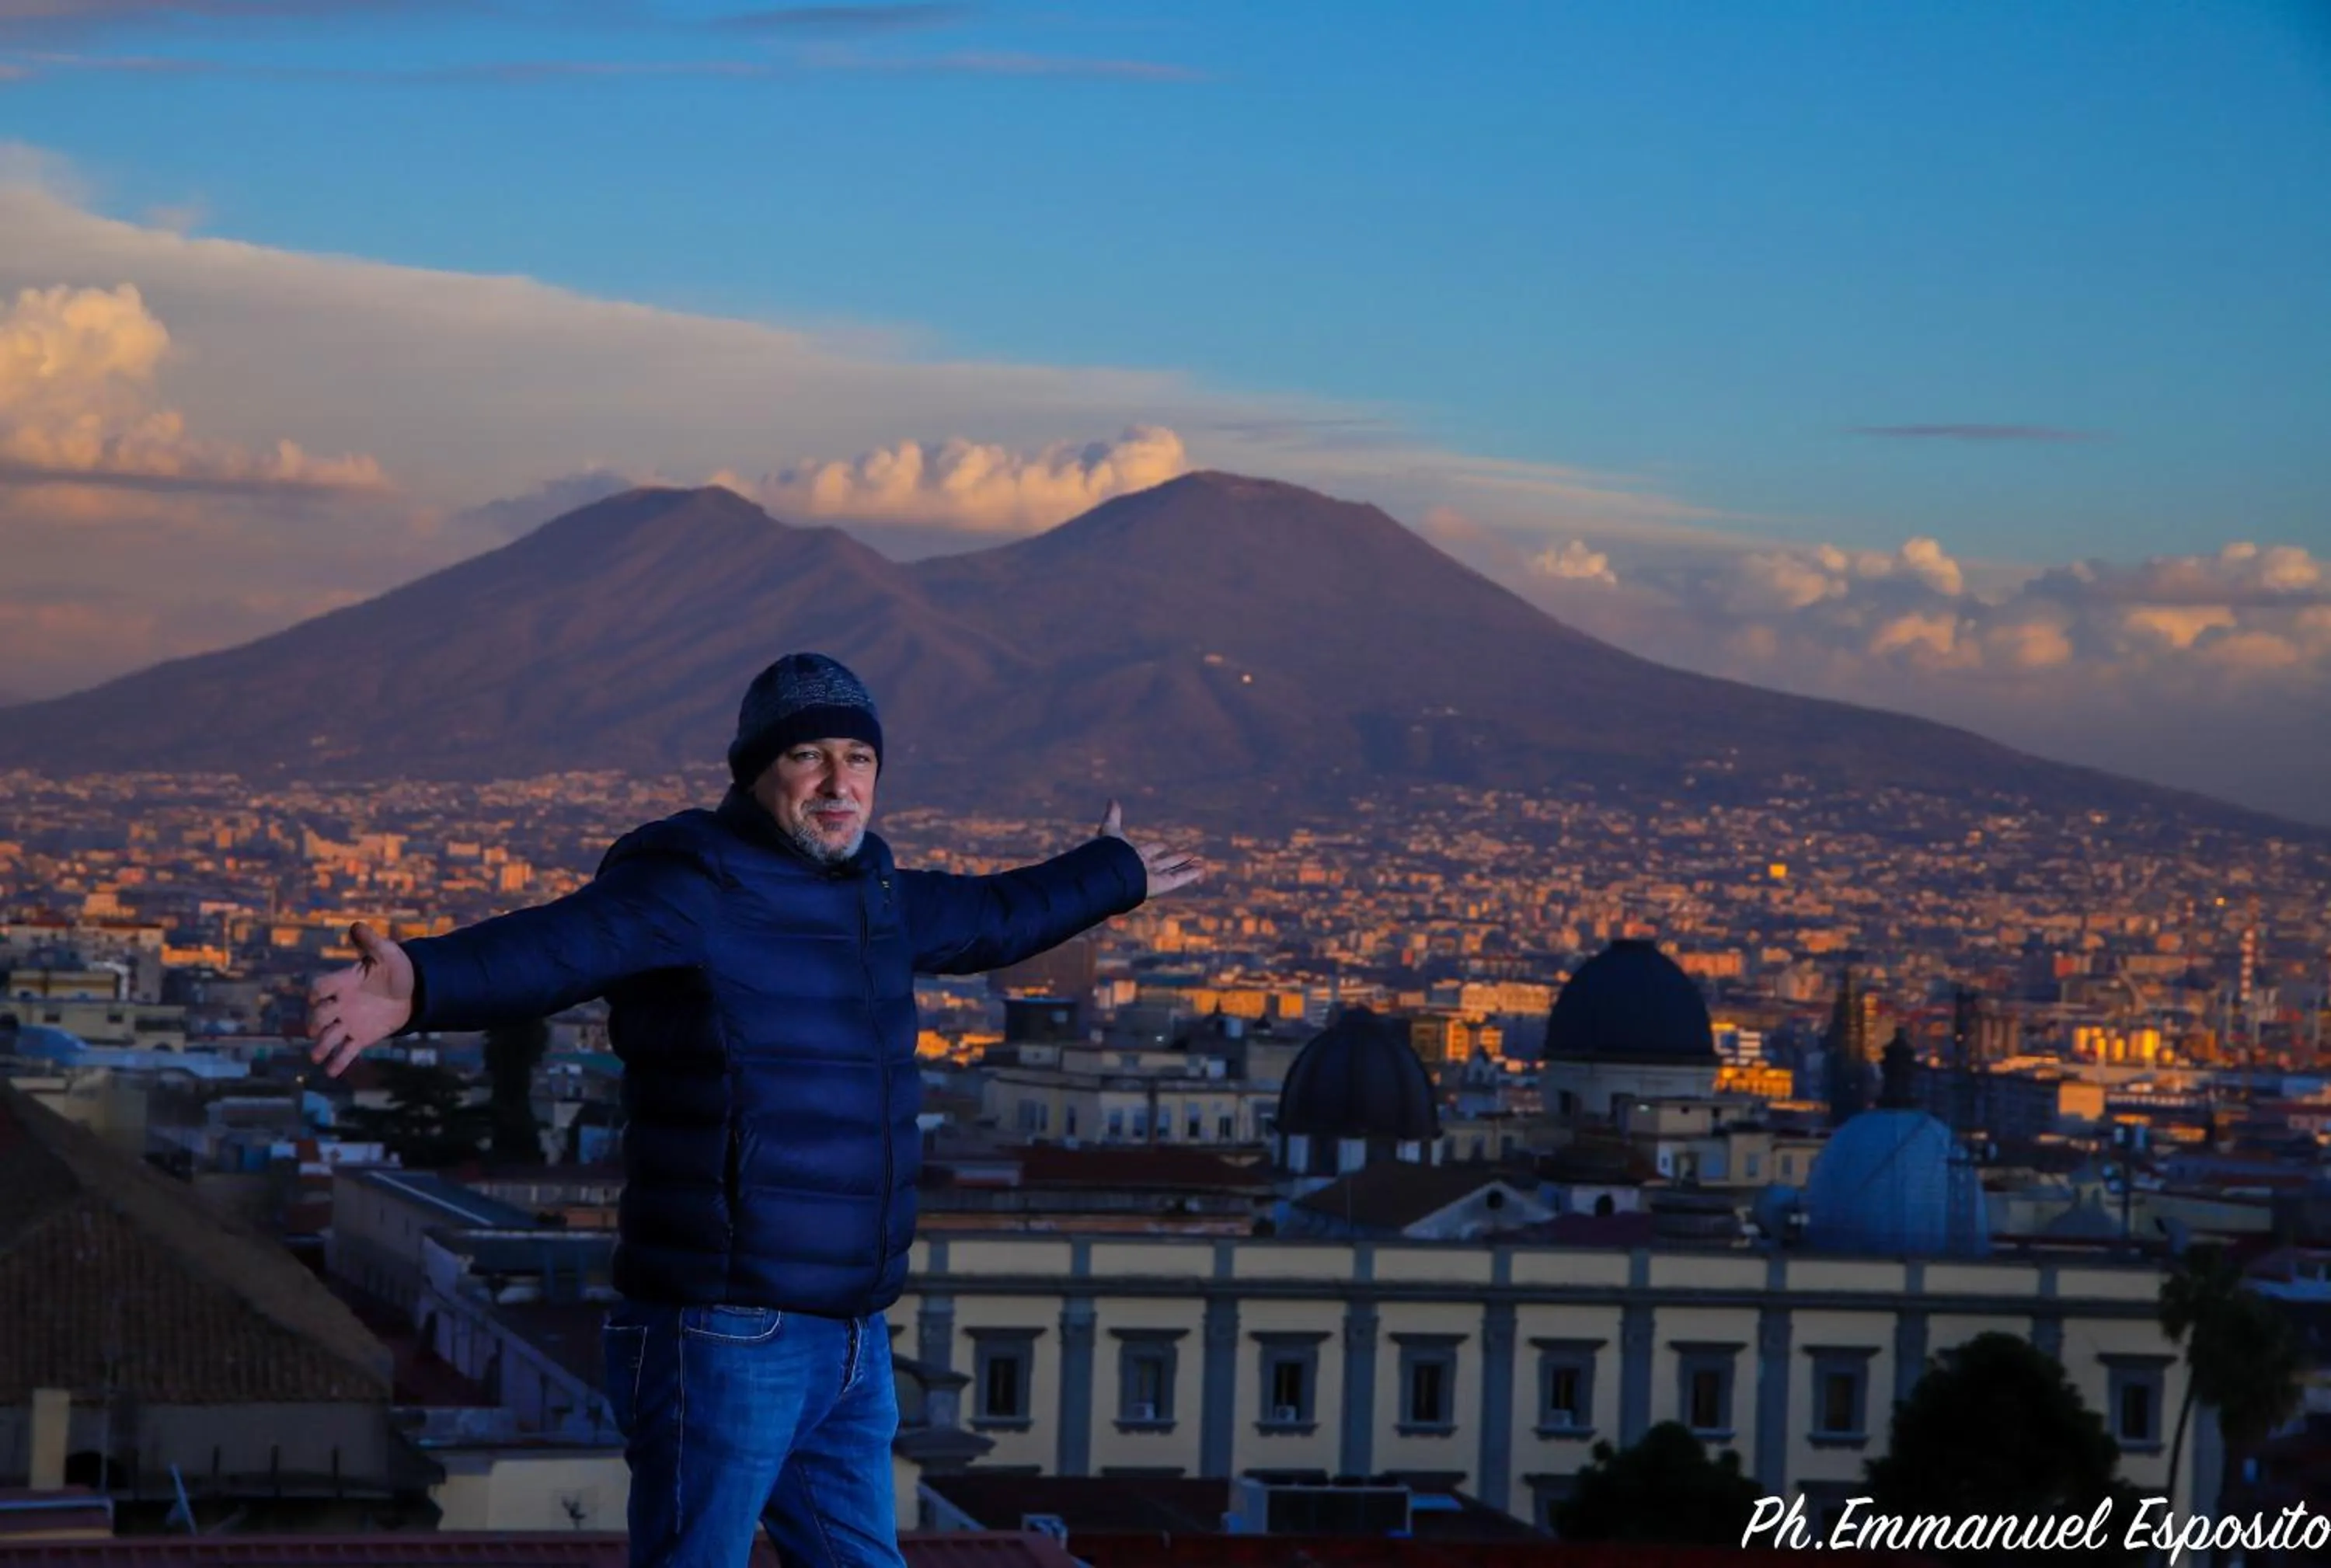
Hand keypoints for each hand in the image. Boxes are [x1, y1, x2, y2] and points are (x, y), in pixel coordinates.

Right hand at [306, 921, 414, 1077]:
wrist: (415, 990)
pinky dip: (338, 1063)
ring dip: (321, 1047)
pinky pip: (346, 1052)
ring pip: (328, 1037)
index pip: (320, 987)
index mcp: (343, 982)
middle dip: (316, 1022)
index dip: (317, 992)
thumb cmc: (398, 968)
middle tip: (317, 1030)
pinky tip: (332, 1072)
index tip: (316, 996)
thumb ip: (372, 942)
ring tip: (318, 1057)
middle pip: (319, 1015)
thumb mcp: (388, 953)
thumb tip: (357, 925)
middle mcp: (340, 1004)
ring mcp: (348, 1022)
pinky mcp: (361, 1037)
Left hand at [1100, 799, 1204, 896]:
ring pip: (1175, 871)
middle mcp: (1145, 868)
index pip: (1149, 851)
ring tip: (1200, 863)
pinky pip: (1179, 879)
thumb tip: (1112, 799)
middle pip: (1164, 863)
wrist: (1111, 874)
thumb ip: (1113, 816)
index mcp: (1134, 857)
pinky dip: (1191, 874)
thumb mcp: (1111, 829)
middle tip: (1188, 854)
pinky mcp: (1162, 885)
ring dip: (1187, 867)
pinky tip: (1202, 869)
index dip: (1156, 848)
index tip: (1164, 845)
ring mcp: (1154, 877)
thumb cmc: (1110, 853)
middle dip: (1176, 858)